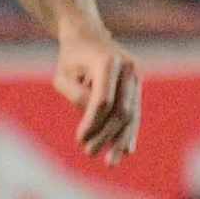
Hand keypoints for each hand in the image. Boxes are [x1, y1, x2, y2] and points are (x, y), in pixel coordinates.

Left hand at [54, 21, 140, 162]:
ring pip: (131, 115)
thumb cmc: (70, 57)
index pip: (103, 100)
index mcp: (107, 62)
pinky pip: (135, 112)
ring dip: (119, 140)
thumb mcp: (62, 75)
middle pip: (120, 111)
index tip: (79, 139)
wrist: (88, 35)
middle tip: (89, 153)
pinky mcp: (136, 86)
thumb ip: (75, 95)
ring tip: (110, 163)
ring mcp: (135, 77)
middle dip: (106, 135)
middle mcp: (127, 69)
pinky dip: (130, 132)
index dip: (92, 122)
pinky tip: (126, 151)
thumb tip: (92, 119)